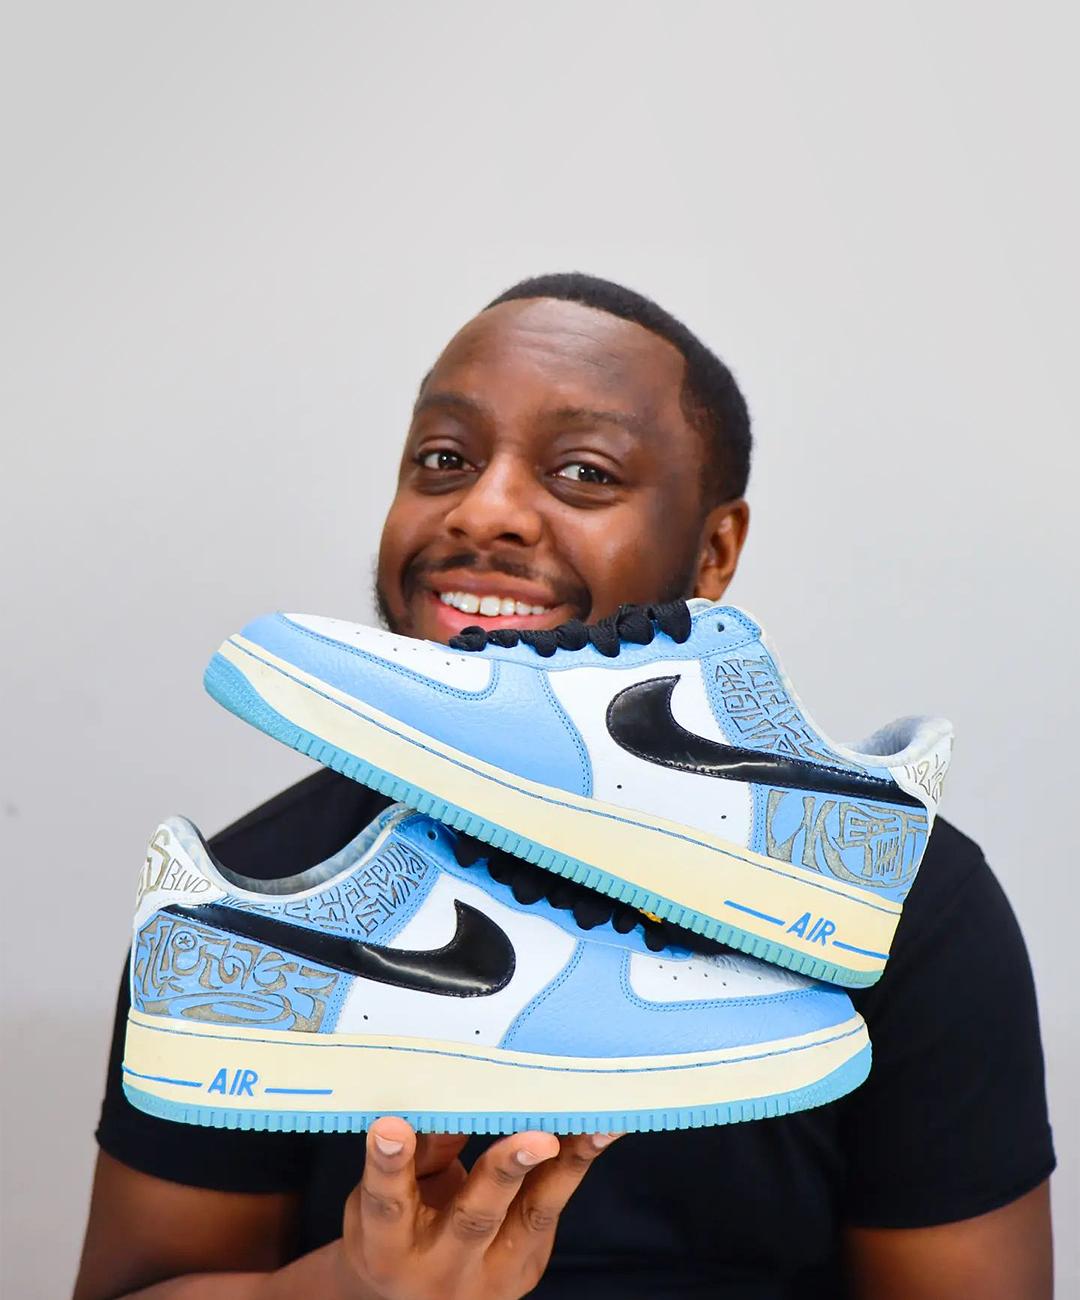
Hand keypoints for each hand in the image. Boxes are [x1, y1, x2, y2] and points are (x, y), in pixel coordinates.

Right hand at [338, 1117, 619, 1299]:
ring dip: (565, 1167)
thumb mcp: (384, 1198)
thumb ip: (418, 1156)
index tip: (392, 1126)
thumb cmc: (397, 1230)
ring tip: (596, 1129)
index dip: (390, 1164)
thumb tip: (452, 1101)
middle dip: (507, 1171)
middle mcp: (441, 1269)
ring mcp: (492, 1275)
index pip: (389, 1204)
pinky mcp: (528, 1265)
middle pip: (475, 1218)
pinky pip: (550, 1208)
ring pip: (533, 1215)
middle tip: (538, 1137)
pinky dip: (574, 1166)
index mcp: (388, 1247)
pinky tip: (598, 1130)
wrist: (418, 1298)